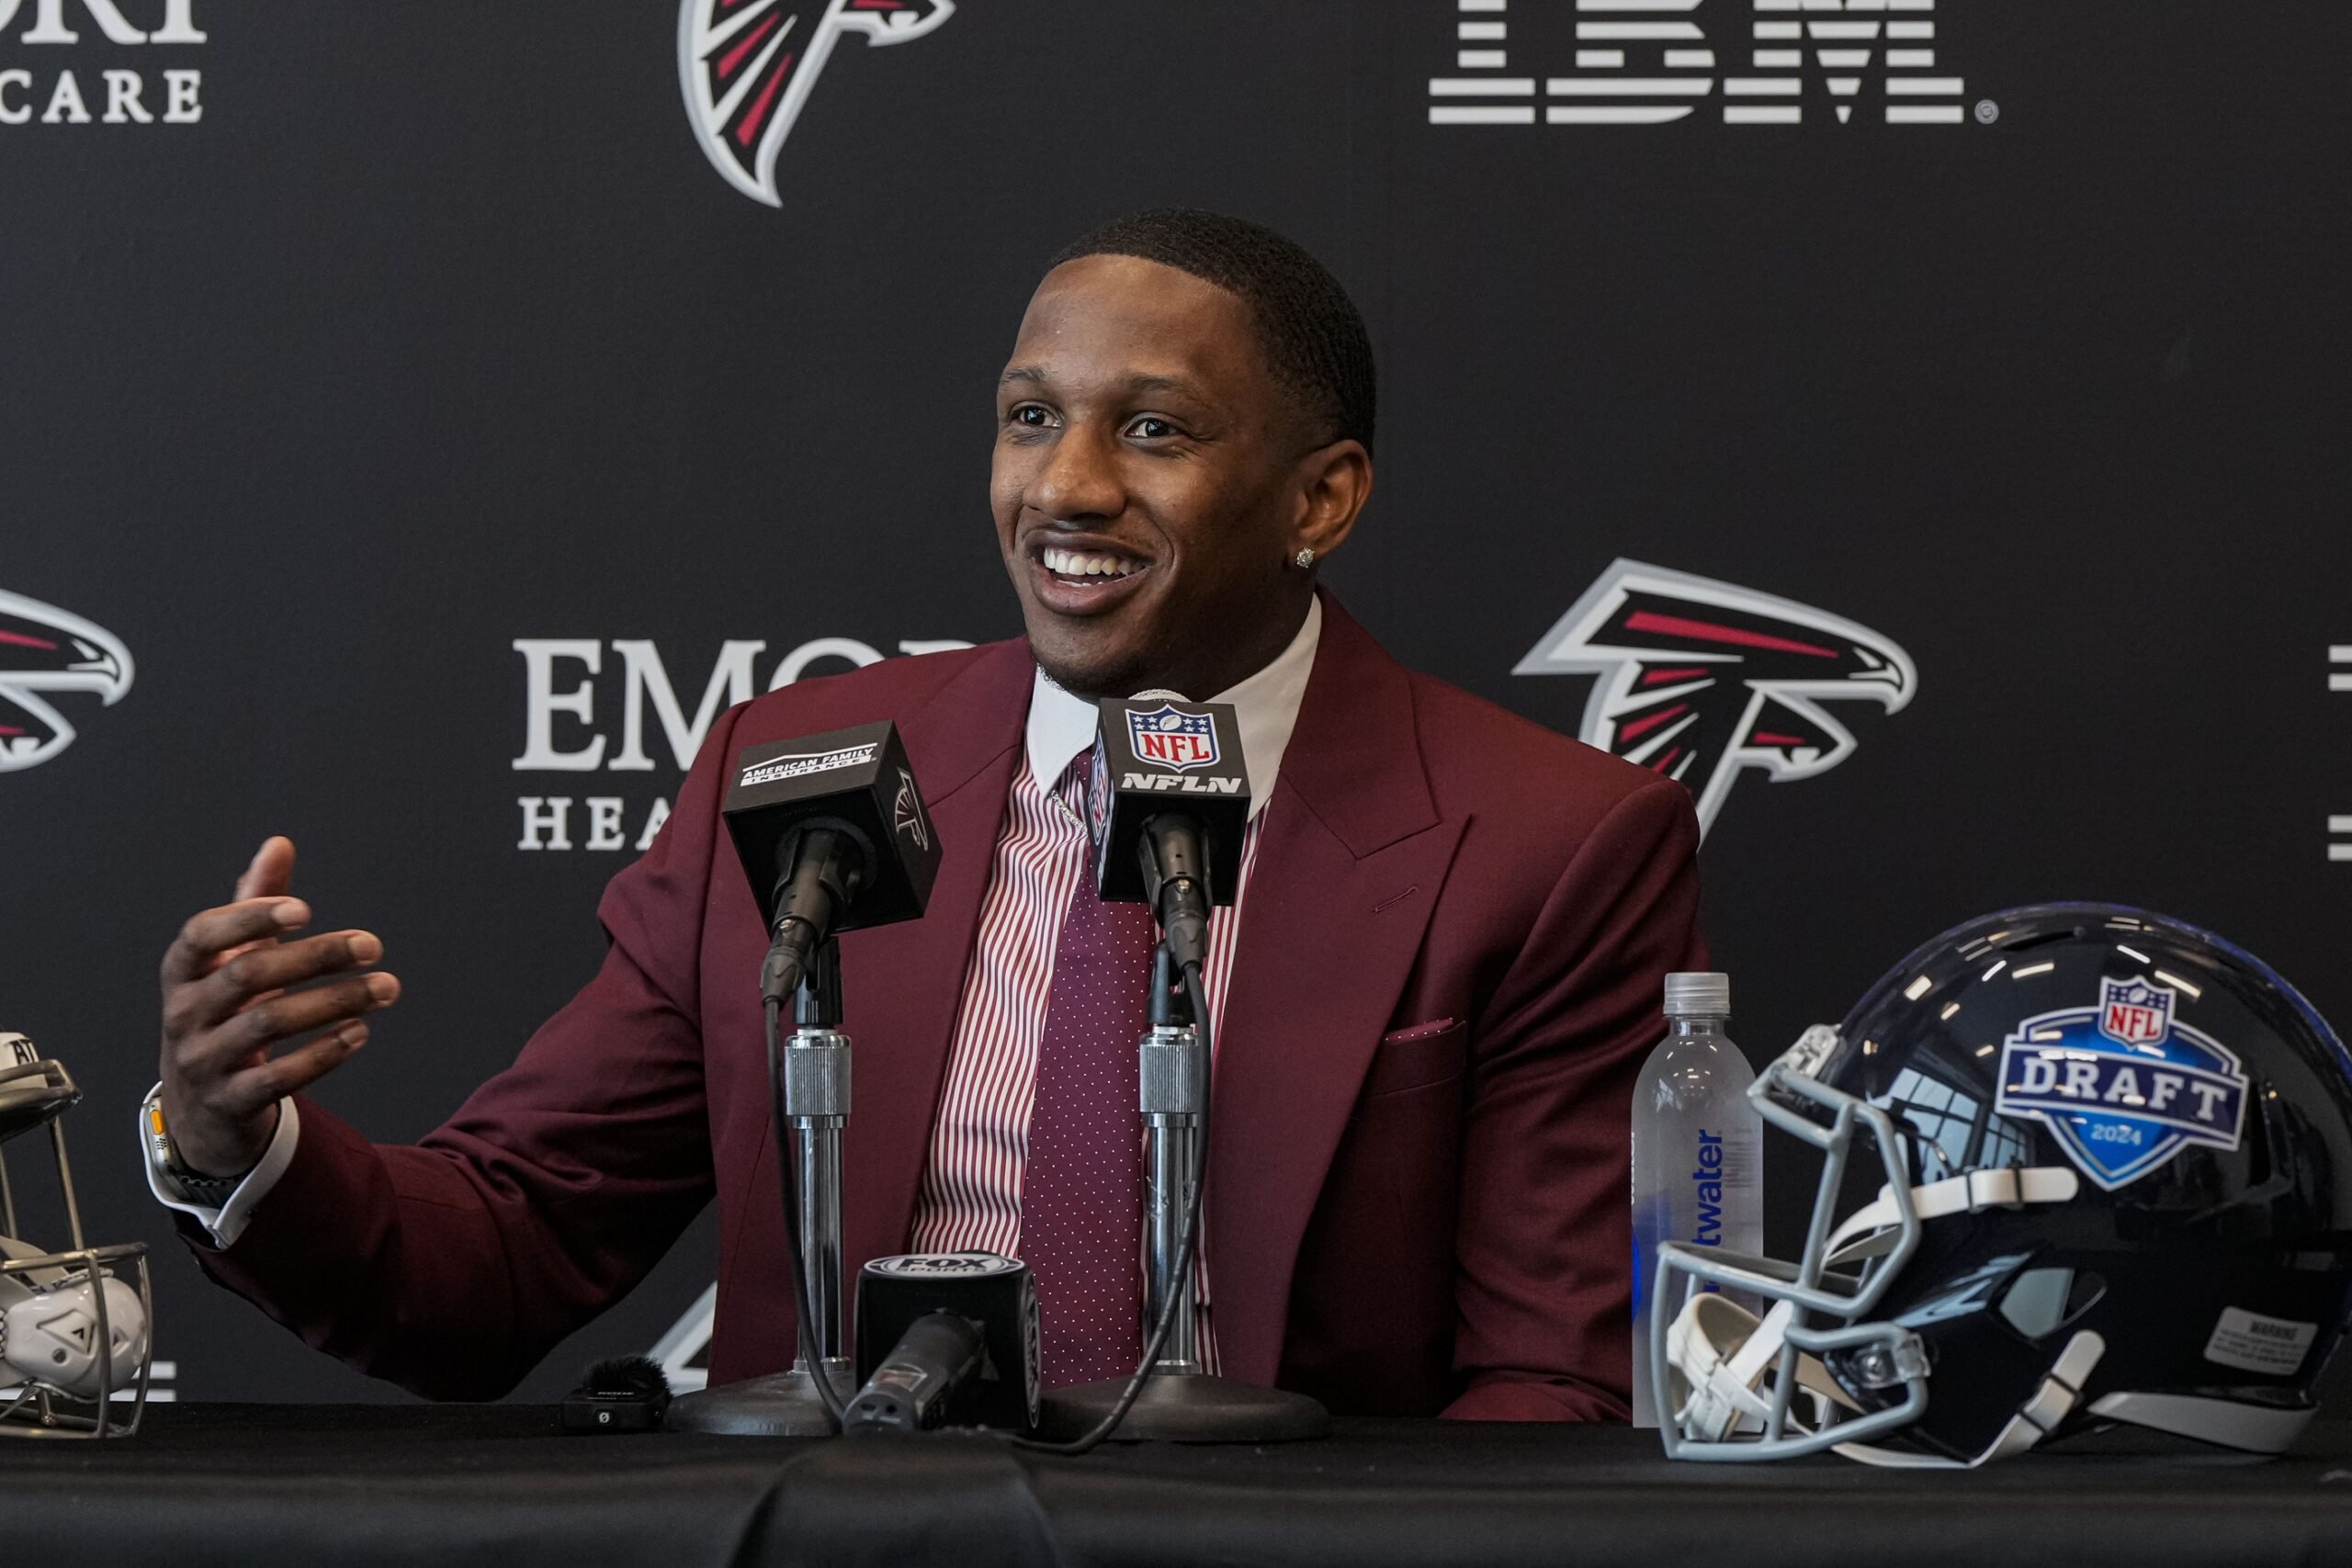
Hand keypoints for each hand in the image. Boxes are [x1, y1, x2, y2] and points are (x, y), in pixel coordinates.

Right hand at [157, 837, 399, 1177]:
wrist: (198, 1106)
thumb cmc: (222, 1013)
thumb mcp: (232, 960)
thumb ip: (255, 903)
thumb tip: (279, 843)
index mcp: (182, 971)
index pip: (203, 935)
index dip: (250, 917)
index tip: (306, 909)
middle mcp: (184, 1014)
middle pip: (248, 976)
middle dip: (316, 957)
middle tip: (373, 945)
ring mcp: (202, 1060)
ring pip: (267, 1025)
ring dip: (334, 1002)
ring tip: (386, 988)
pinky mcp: (230, 1101)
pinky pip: (277, 1077)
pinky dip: (322, 1053)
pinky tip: (361, 1031)